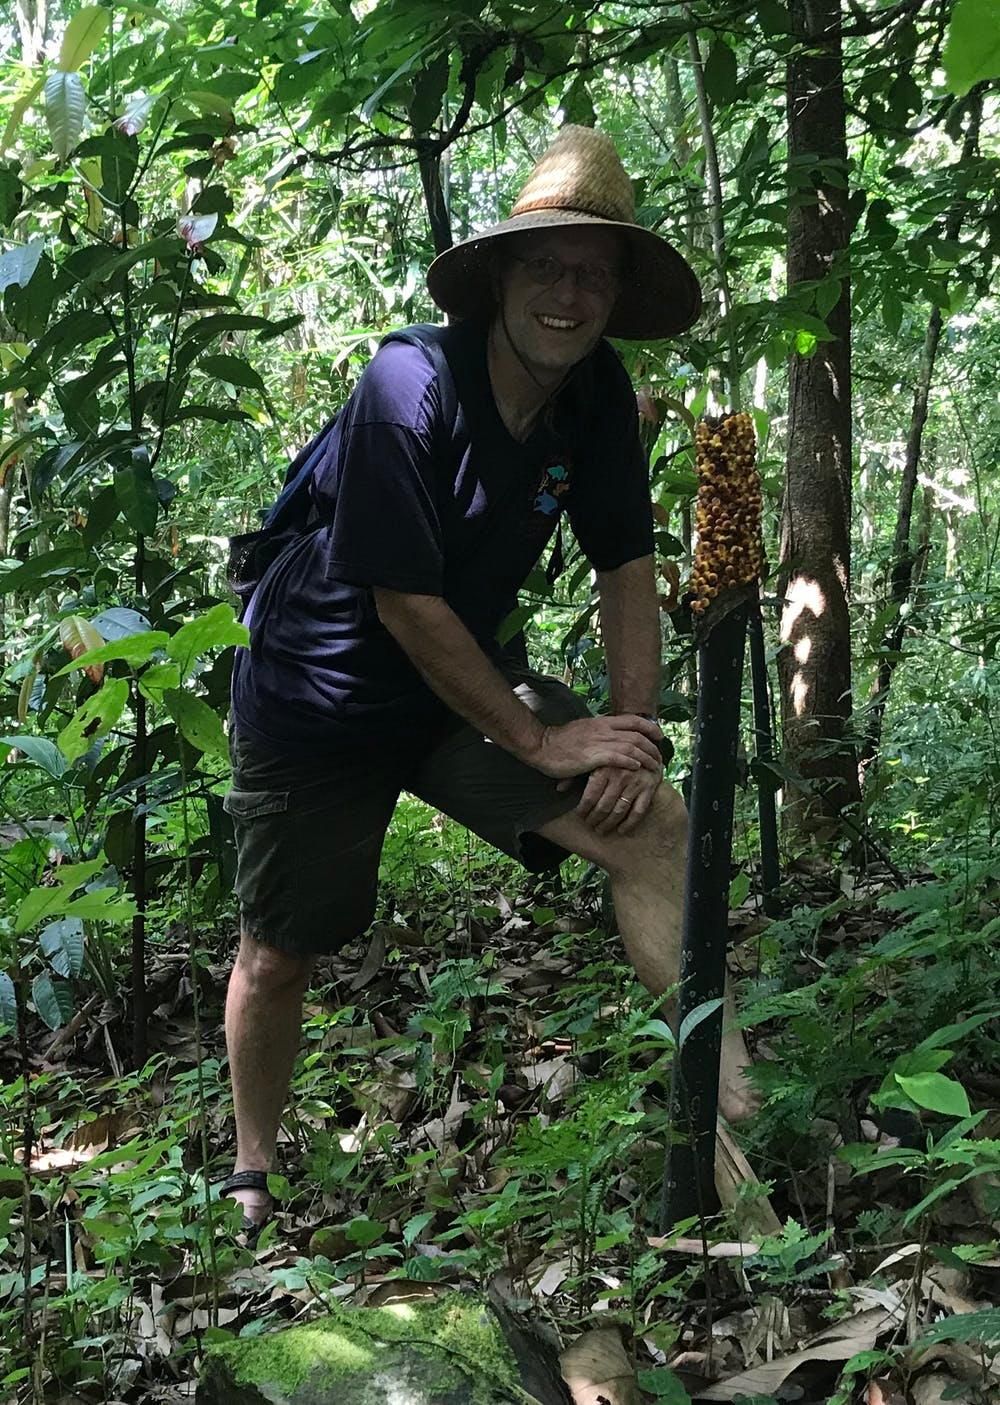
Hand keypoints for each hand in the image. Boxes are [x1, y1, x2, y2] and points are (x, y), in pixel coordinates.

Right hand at [527, 714, 662, 779]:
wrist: (541, 745)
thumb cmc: (559, 742)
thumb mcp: (582, 731)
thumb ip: (597, 734)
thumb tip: (609, 741)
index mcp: (601, 722)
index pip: (632, 720)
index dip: (649, 727)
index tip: (659, 736)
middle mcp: (603, 729)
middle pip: (637, 734)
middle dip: (652, 746)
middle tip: (660, 757)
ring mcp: (598, 741)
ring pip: (631, 746)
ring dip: (646, 757)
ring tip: (654, 767)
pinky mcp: (592, 755)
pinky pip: (618, 757)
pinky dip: (630, 762)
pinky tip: (637, 769)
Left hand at [559, 761, 662, 834]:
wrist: (644, 741)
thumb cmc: (612, 752)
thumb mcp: (593, 757)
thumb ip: (575, 773)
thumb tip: (559, 788)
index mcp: (604, 767)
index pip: (590, 797)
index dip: (583, 810)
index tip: (580, 815)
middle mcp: (620, 775)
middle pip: (604, 806)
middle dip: (595, 819)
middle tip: (590, 825)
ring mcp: (635, 782)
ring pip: (619, 811)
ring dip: (609, 824)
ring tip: (601, 830)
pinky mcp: (649, 787)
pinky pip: (638, 811)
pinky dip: (629, 823)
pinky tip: (621, 830)